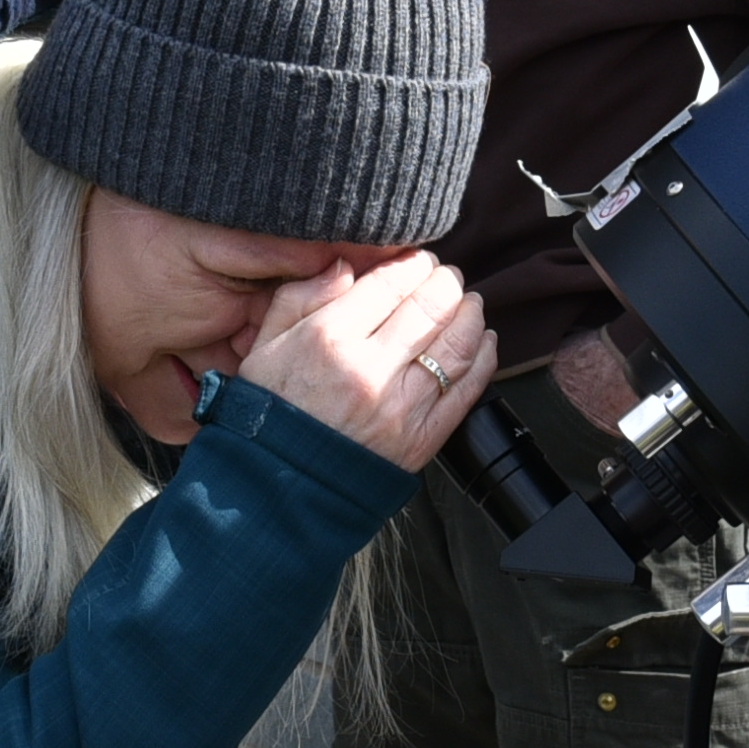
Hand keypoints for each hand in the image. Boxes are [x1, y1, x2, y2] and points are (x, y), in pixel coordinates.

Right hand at [237, 254, 494, 473]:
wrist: (280, 487)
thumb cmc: (271, 412)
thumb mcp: (264, 345)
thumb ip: (301, 296)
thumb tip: (344, 262)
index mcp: (328, 340)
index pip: (391, 282)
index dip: (414, 263)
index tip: (417, 260)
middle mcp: (369, 370)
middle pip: (432, 307)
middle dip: (446, 282)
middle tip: (445, 277)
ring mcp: (401, 407)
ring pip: (458, 344)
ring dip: (470, 314)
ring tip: (467, 303)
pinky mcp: (422, 439)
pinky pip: (467, 389)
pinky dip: (483, 358)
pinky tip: (482, 341)